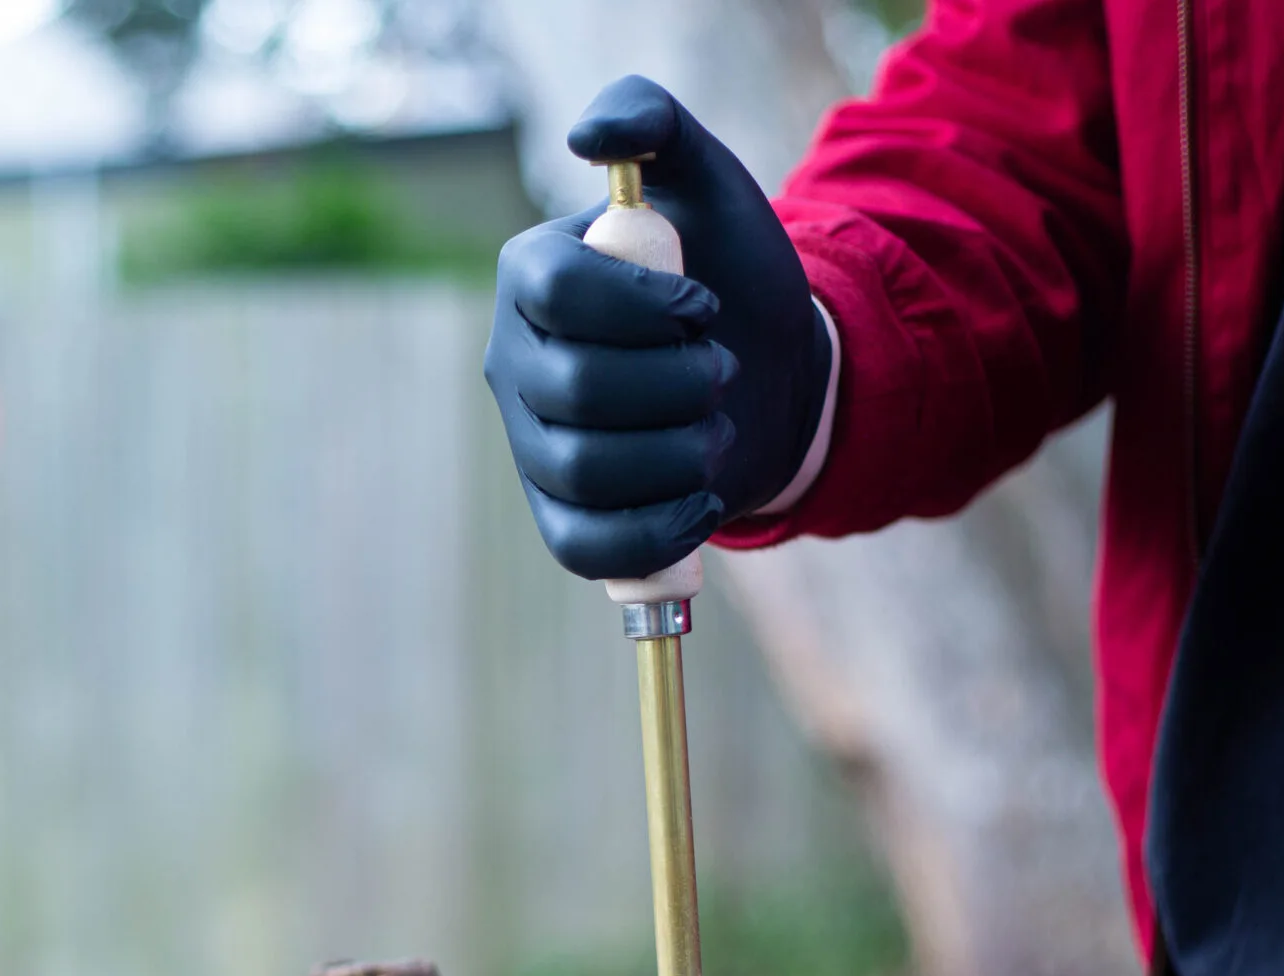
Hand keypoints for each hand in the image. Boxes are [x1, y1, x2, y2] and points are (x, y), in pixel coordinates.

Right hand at [482, 75, 832, 579]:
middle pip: (575, 388)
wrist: (769, 373)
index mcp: (530, 277)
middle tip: (721, 368)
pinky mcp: (563, 518)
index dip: (642, 304)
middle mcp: (513, 363)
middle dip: (676, 382)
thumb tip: (591, 137)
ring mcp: (532, 447)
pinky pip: (586, 547)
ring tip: (714, 428)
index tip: (705, 305)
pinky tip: (701, 500)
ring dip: (679, 453)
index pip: (555, 292)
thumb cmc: (730, 273)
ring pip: (585, 470)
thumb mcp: (706, 179)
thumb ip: (653, 119)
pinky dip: (656, 531)